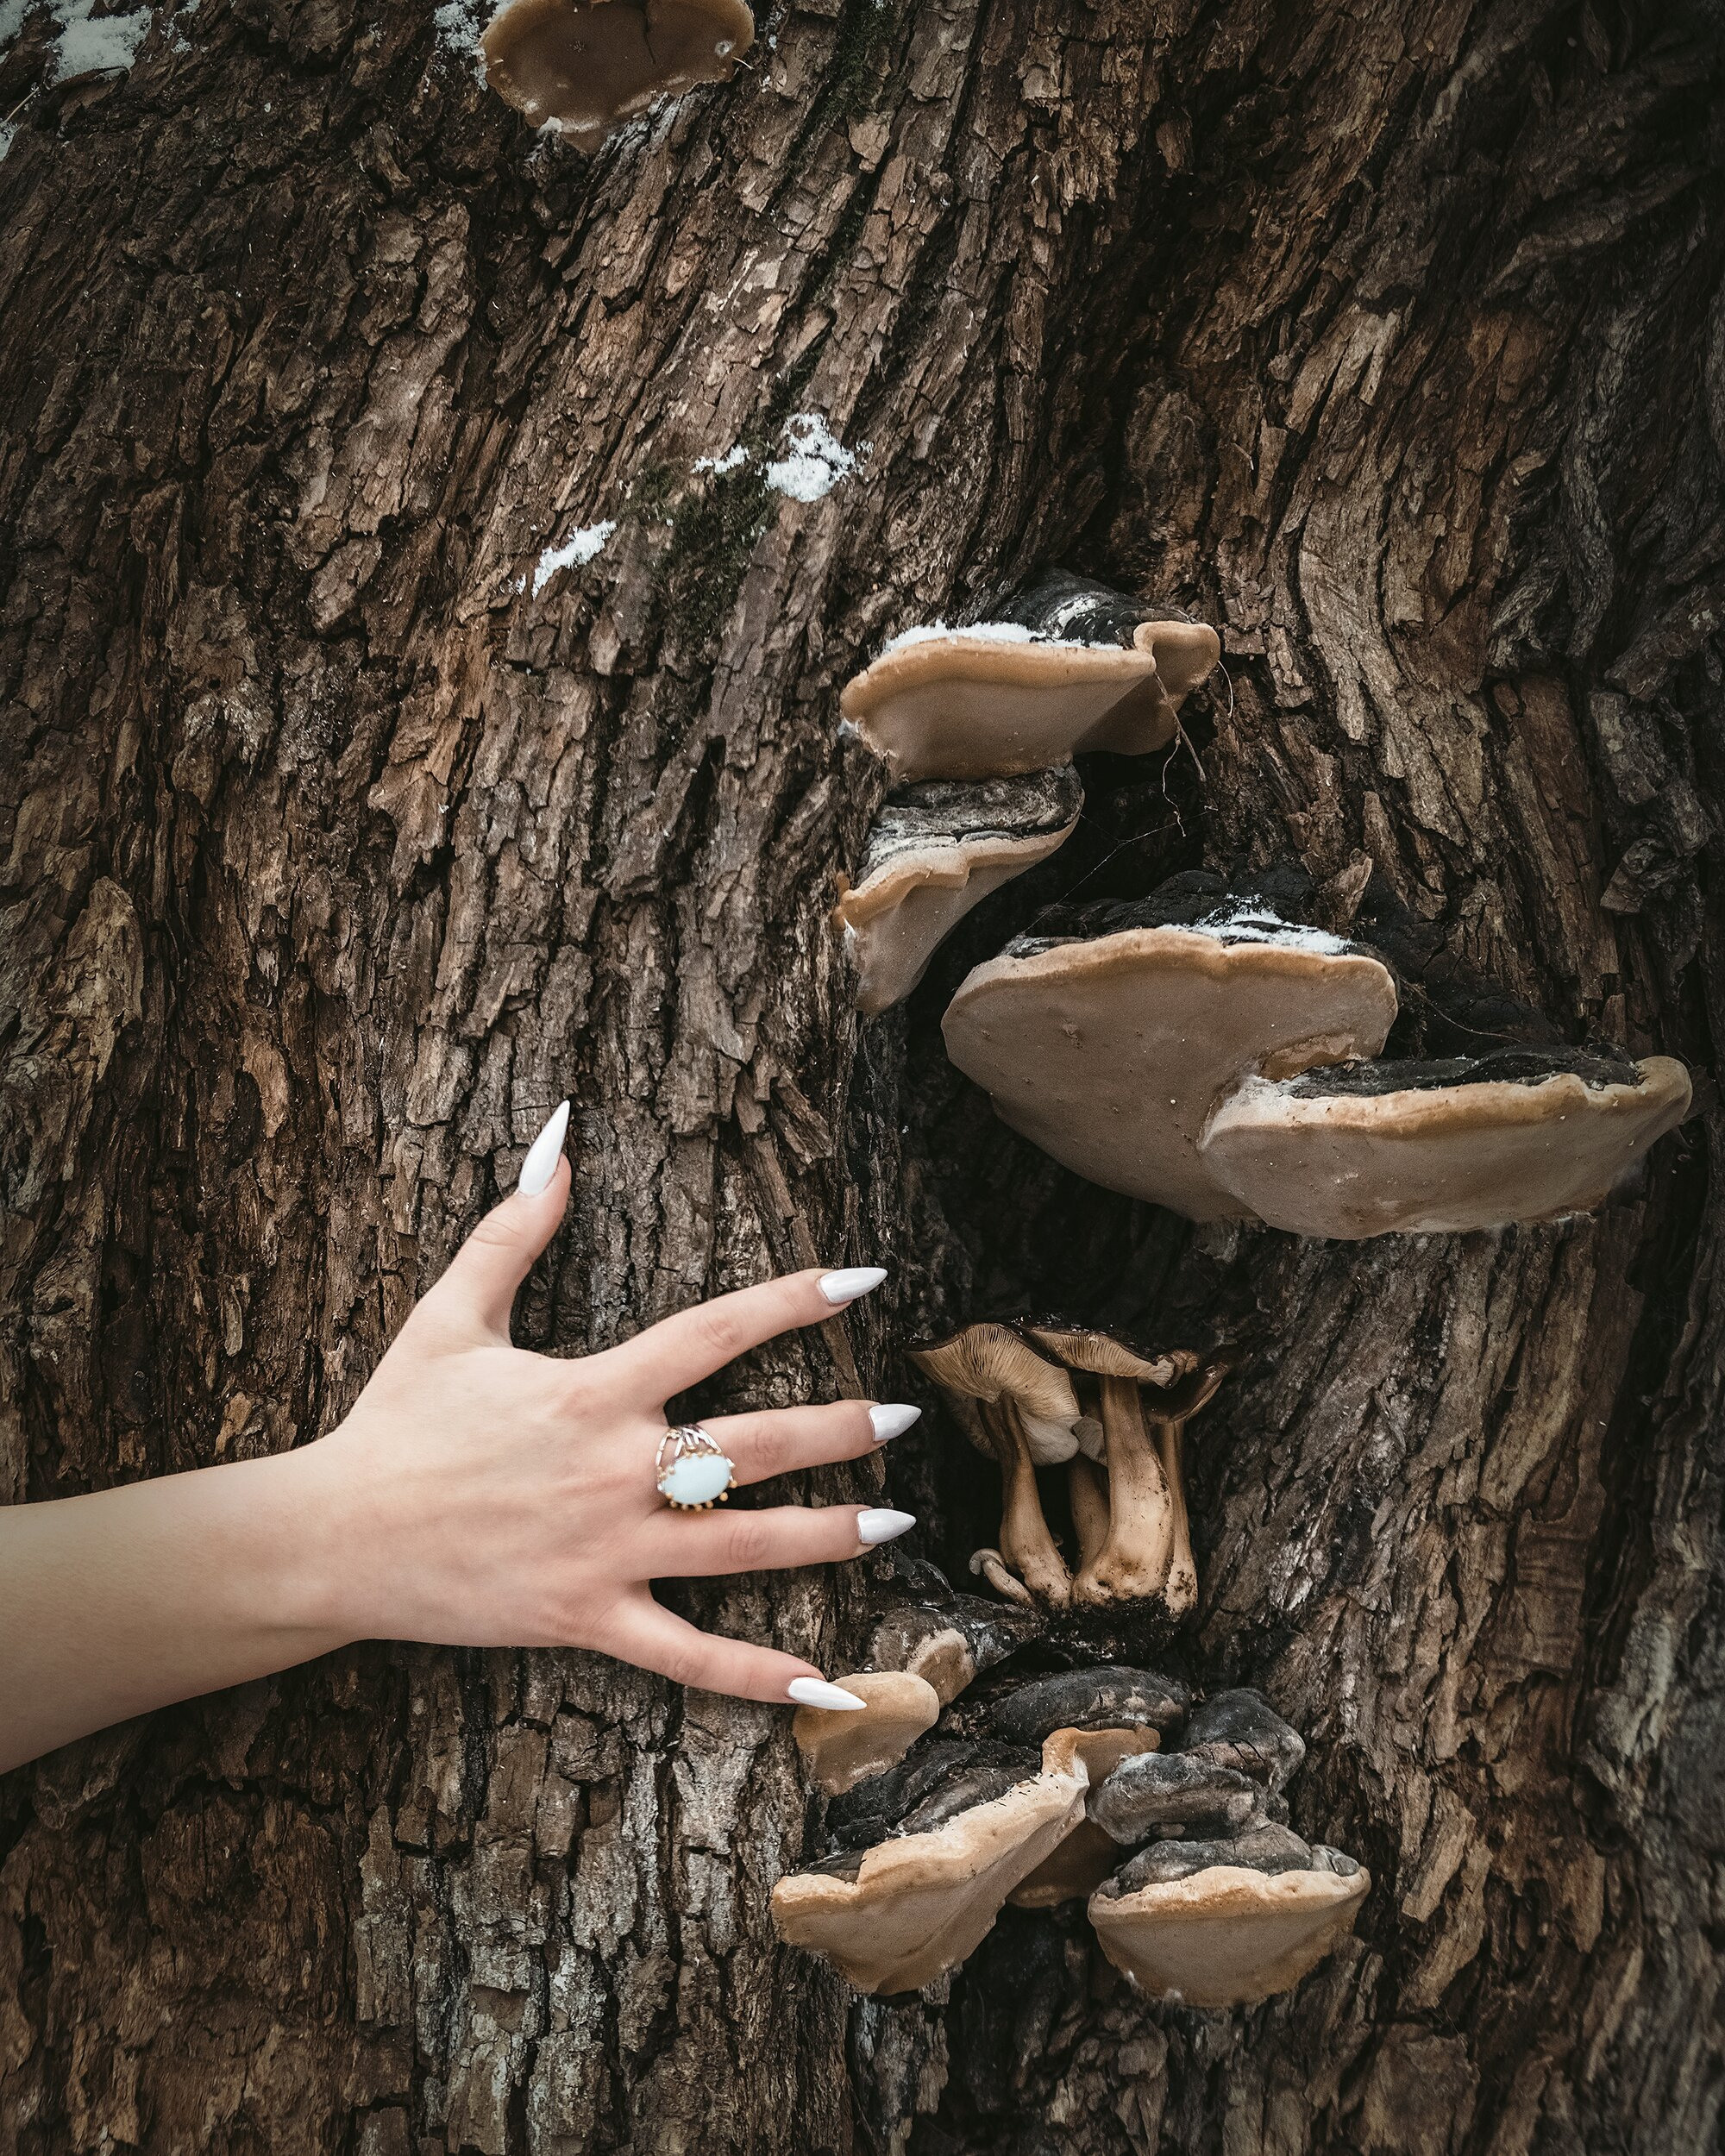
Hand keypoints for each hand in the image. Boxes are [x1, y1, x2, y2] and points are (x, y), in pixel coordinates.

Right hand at [299, 1103, 918, 1706]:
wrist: (334, 1537)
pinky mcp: (587, 1619)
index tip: (863, 1280)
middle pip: (753, 1445)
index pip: (715, 1332)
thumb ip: (513, 1226)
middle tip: (906, 1415)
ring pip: (742, 1546)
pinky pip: (687, 1656)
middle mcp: (614, 1470)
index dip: (794, 1301)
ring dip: (827, 1534)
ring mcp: (606, 1552)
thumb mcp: (450, 1312)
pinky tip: (828, 1687)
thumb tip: (559, 1140)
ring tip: (898, 1524)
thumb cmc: (397, 1421)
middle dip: (839, 1429)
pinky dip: (758, 1677)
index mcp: (592, 1391)